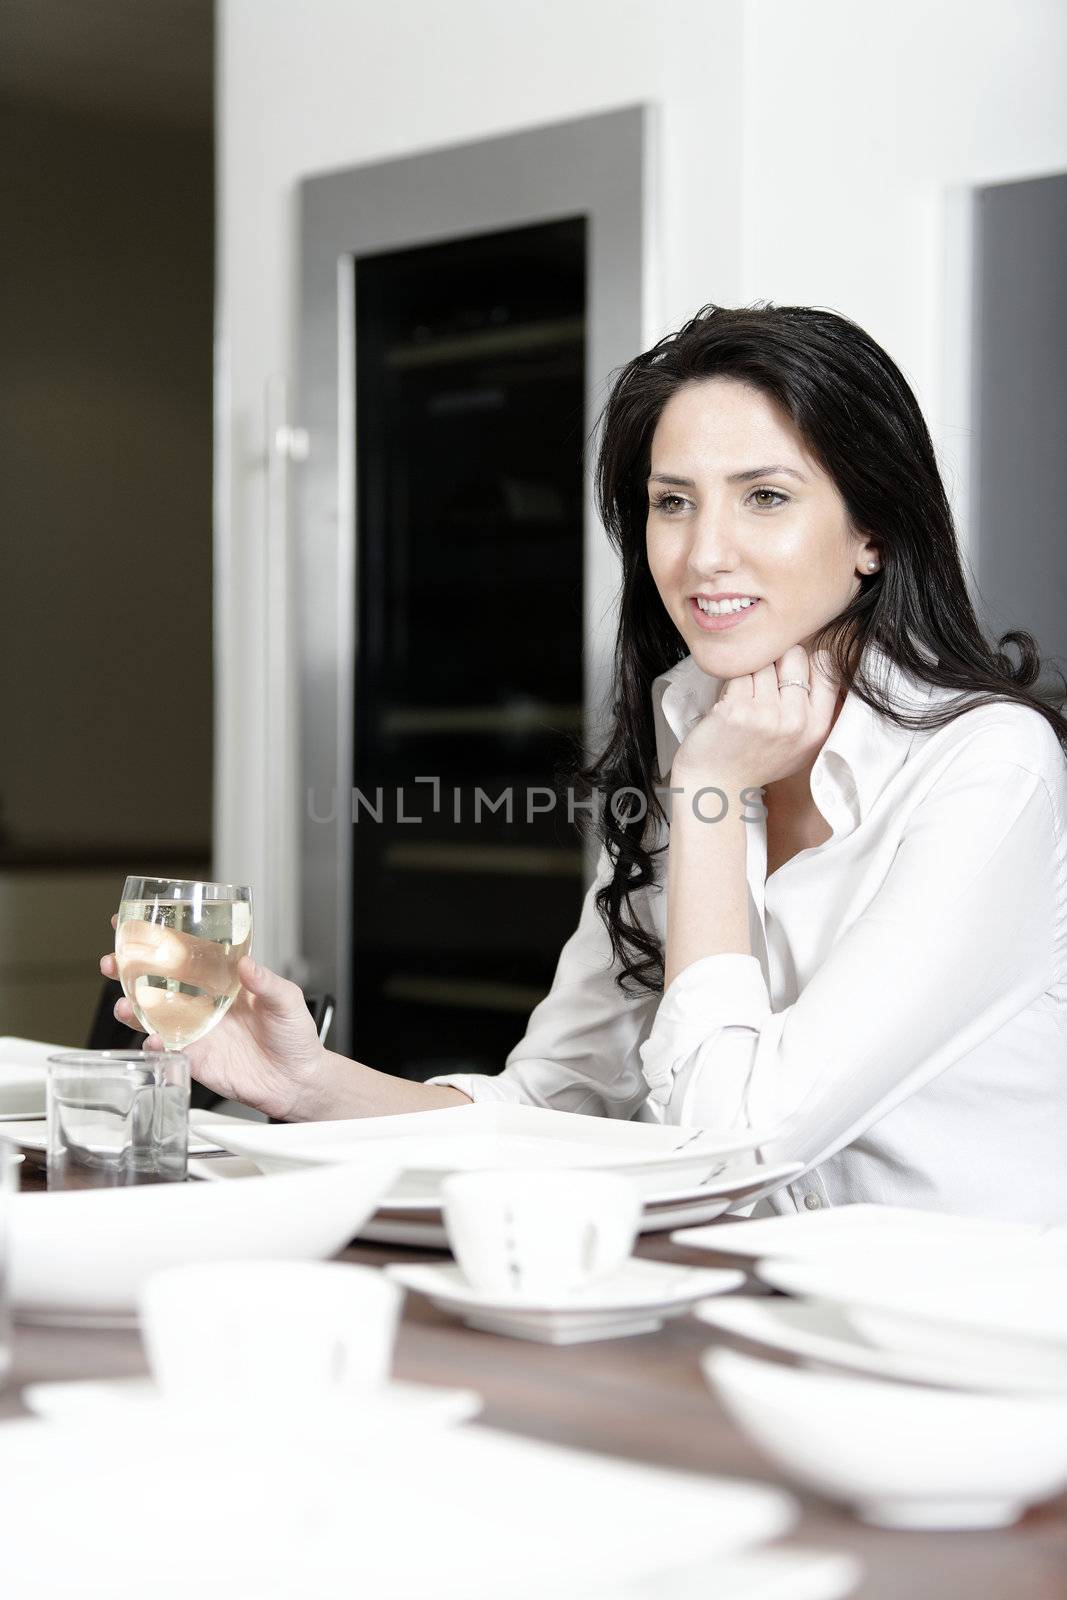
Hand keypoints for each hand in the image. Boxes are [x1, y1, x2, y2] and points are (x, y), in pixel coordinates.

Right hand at [100, 916, 326, 1119]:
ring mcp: (195, 1030)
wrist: (297, 1081)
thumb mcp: (287, 1000)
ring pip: (152, 1016)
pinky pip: (166, 1050)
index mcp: (221, 981)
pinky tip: (153, 1041)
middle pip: (155, 982)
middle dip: (128, 971)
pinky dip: (155, 1045)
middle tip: (112, 963)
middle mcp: (202, 1003)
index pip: (183, 953)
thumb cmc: (295, 1036)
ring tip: (125, 1006)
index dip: (156, 938)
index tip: (127, 923)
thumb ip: (266, 982)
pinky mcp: (194, 1058)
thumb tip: (247, 964)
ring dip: (132, 1009)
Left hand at [673, 645, 840, 788]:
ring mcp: (766, 715)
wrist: (716, 783)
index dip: (807, 662)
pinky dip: (730, 680)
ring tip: (745, 696)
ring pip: (763, 661)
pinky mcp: (736, 709)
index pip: (826, 666)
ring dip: (751, 671)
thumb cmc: (757, 762)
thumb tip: (820, 660)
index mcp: (817, 727)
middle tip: (765, 682)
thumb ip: (815, 710)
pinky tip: (729, 700)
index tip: (792, 671)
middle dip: (777, 661)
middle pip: (794, 655)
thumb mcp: (801, 746)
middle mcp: (796, 721)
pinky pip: (737, 672)